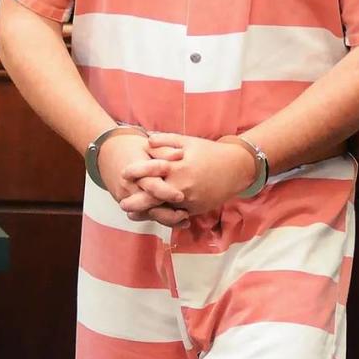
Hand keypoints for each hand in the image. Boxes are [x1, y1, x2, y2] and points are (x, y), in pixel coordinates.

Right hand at [96, 133, 187, 226]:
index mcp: (134, 169)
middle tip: (185, 213)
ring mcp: (127, 198)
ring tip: (185, 219)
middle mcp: (129, 186)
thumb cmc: (133, 148)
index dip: (165, 191)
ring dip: (165, 219)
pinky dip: (161, 219)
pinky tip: (179, 222)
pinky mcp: (129, 204)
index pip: (149, 184)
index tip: (181, 196)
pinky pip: (145, 216)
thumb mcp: (148, 145)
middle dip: (166, 212)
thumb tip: (180, 154)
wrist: (109, 154)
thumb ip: (164, 150)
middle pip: (147, 204)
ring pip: (146, 214)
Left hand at [121, 133, 256, 216]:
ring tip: (133, 214)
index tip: (123, 173)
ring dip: (146, 213)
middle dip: (135, 201)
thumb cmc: (210, 152)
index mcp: (179, 166)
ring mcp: (189, 200)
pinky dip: (165, 218)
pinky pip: (178, 216)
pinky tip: (154, 217)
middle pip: (153, 196)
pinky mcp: (196, 209)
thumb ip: (167, 141)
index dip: (135, 172)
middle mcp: (182, 185)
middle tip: (122, 203)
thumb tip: (147, 141)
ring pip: (164, 210)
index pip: (151, 170)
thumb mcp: (189, 141)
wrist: (236, 168)